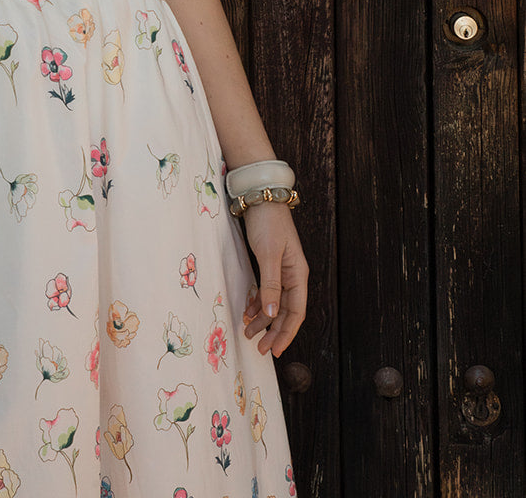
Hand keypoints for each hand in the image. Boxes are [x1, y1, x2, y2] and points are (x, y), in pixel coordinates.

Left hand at [240, 202, 307, 355]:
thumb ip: (270, 285)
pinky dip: (258, 303)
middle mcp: (293, 275)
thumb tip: (270, 314)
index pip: (296, 312)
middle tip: (260, 349)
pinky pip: (267, 291)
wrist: (260, 196)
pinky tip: (248, 312)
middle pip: (286, 311)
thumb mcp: (268, 255)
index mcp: (298, 275)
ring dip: (263, 320)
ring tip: (249, 334)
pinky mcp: (269, 264)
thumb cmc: (267, 223)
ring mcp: (282, 270)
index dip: (286, 333)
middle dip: (274, 331)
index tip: (275, 350)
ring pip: (275, 303)